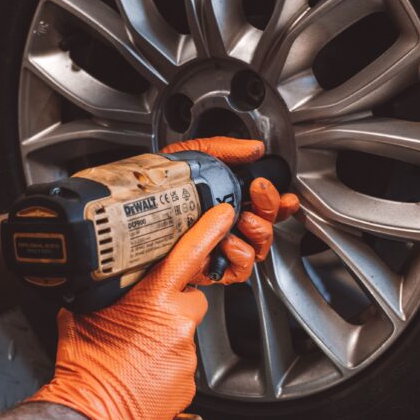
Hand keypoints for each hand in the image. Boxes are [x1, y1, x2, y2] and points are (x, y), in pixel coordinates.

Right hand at [25, 204, 237, 419]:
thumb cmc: (84, 369)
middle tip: (144, 320)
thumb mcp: (86, 313)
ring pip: (184, 333)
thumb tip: (106, 281)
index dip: (209, 230)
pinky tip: (145, 373)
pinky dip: (168, 365)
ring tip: (137, 354)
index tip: (223, 215)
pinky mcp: (190, 381)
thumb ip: (105, 291)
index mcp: (153, 299)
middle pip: (189, 299)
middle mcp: (177, 323)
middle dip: (172, 304)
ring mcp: (186, 354)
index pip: (189, 254)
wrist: (90, 418)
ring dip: (166, 338)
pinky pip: (183, 363)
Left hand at [161, 136, 299, 283]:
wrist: (134, 210)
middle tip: (258, 191)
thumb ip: (224, 149)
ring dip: (259, 232)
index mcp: (227, 199)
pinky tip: (228, 242)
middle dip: (270, 208)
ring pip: (258, 249)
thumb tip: (253, 148)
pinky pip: (238, 271)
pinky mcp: (208, 267)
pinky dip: (240, 257)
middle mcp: (227, 225)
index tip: (285, 196)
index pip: (264, 205)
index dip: (280, 203)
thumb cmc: (159, 185)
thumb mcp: (191, 155)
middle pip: (267, 225)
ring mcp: (219, 247)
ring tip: (244, 219)